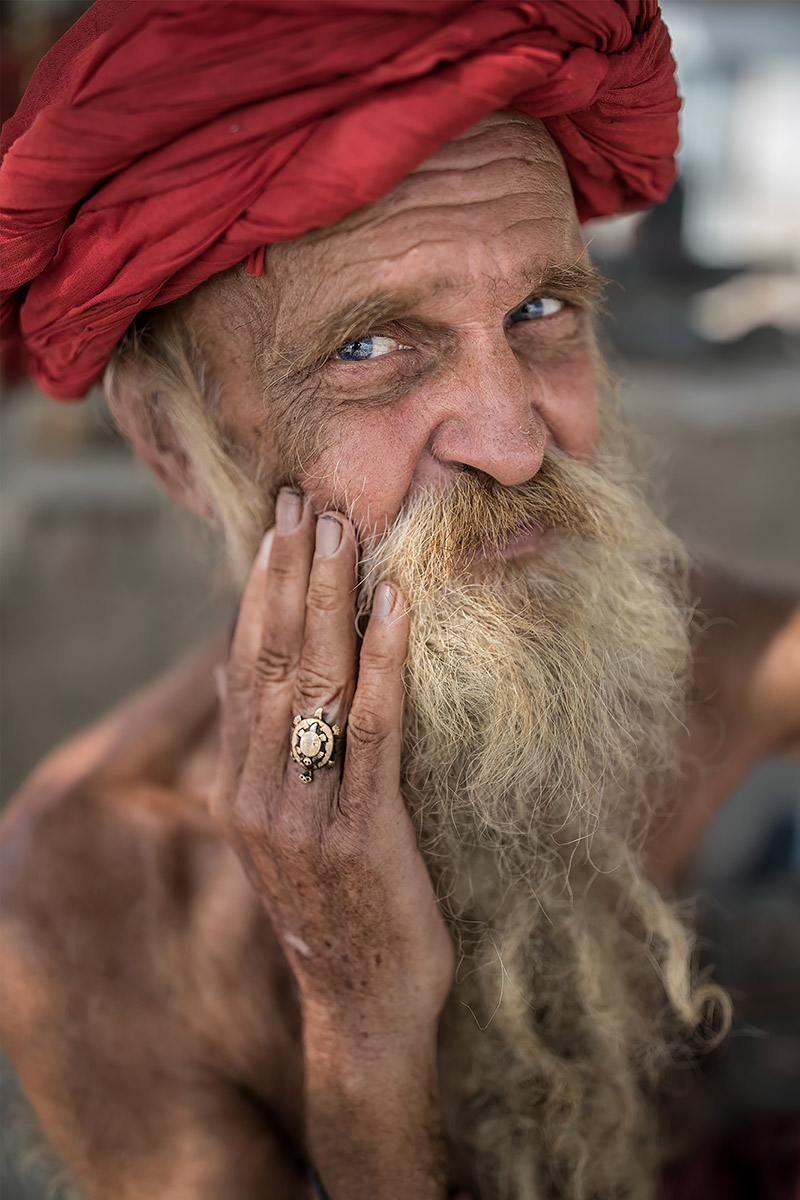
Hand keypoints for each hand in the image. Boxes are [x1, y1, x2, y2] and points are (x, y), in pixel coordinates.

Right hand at [211, 488, 454, 1044]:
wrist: (366, 1003)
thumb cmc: (338, 904)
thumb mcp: (283, 824)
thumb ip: (264, 750)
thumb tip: (239, 671)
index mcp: (242, 786)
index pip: (242, 668)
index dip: (257, 593)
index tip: (272, 528)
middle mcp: (261, 793)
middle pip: (271, 661)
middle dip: (288, 576)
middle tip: (303, 501)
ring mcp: (307, 815)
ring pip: (313, 684)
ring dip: (328, 599)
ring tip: (340, 530)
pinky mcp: (363, 834)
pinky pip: (374, 732)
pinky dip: (383, 663)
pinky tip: (394, 607)